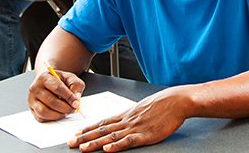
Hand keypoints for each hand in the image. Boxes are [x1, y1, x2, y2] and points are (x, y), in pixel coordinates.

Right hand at [27, 70, 85, 121]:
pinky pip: (41, 117)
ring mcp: (31, 99)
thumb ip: (76, 86)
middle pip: (52, 102)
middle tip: (74, 109)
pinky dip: (52, 118)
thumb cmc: (60, 80)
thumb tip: (76, 100)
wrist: (49, 81)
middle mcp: (35, 88)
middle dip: (66, 108)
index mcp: (44, 77)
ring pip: (45, 112)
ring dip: (59, 114)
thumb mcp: (70, 78)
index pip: (58, 88)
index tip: (76, 103)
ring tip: (66, 112)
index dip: (69, 97)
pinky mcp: (31, 109)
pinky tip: (58, 113)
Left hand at [68, 87, 190, 151]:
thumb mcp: (144, 107)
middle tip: (70, 142)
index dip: (88, 128)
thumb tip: (124, 120)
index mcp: (127, 114)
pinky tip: (107, 150)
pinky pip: (129, 141)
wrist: (178, 100)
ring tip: (82, 147)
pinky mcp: (146, 135)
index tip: (76, 132)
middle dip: (85, 136)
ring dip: (95, 142)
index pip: (103, 122)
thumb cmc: (164, 103)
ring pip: (111, 136)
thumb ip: (133, 115)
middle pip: (102, 130)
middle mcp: (127, 120)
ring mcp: (136, 128)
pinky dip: (117, 146)